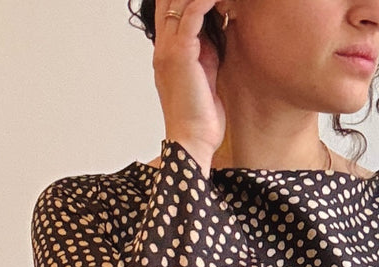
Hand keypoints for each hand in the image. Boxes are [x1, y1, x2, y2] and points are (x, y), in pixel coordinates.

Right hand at [152, 0, 227, 168]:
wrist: (193, 141)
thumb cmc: (200, 117)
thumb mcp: (205, 75)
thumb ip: (205, 51)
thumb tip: (215, 31)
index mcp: (166, 52)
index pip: (169, 10)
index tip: (211, 0)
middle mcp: (163, 47)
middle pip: (169, 1)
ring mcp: (169, 49)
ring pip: (179, 2)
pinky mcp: (181, 54)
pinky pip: (192, 15)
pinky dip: (206, 1)